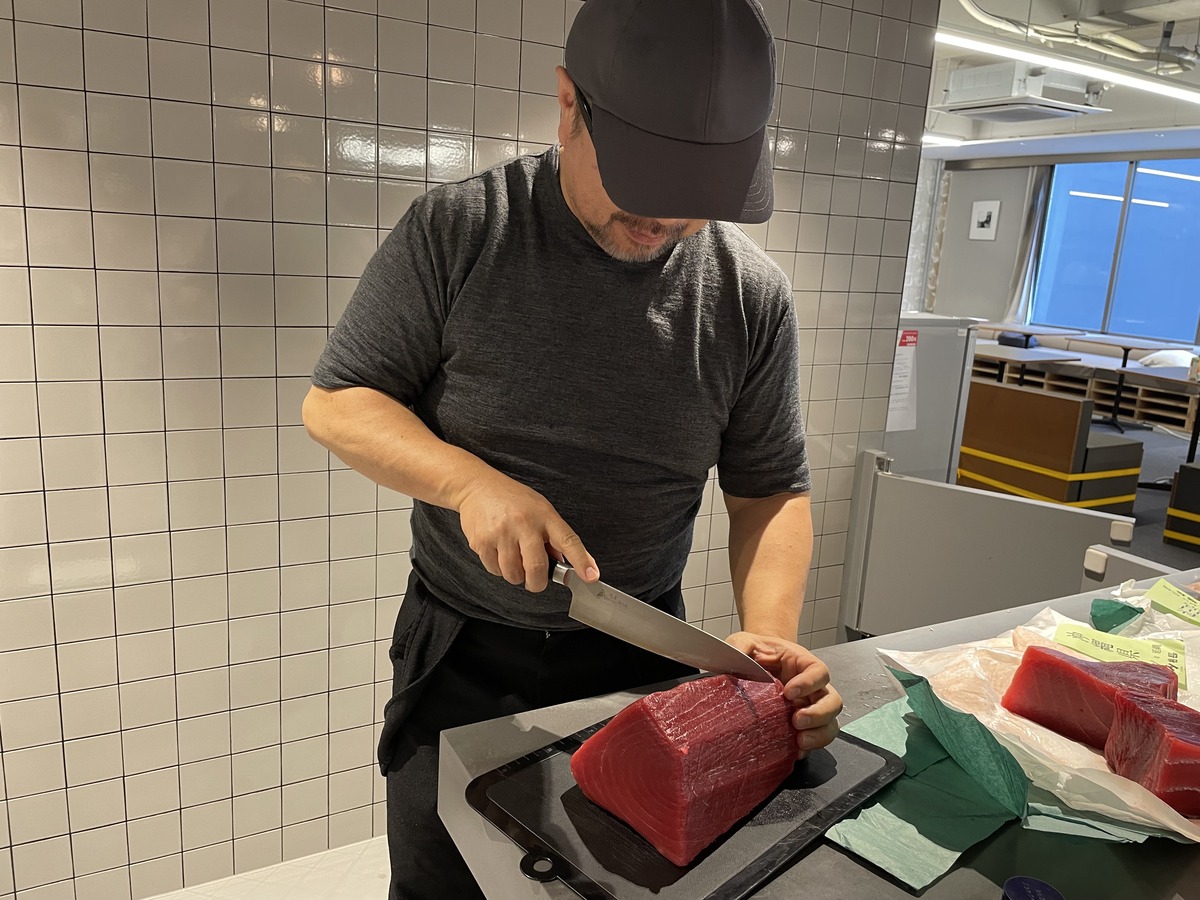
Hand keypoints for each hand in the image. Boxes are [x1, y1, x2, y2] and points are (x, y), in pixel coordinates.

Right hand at [456, 470, 598, 591]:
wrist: (477, 486)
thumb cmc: (512, 499)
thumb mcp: (539, 508)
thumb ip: (552, 536)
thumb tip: (563, 563)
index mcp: (544, 515)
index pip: (568, 541)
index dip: (582, 561)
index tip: (591, 576)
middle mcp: (524, 523)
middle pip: (536, 568)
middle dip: (537, 582)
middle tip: (535, 581)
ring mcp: (501, 533)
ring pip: (513, 574)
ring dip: (516, 575)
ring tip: (513, 558)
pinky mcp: (481, 541)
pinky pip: (495, 570)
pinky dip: (498, 568)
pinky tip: (498, 552)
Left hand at [726, 631, 841, 758]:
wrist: (755, 664)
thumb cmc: (755, 653)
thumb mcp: (745, 643)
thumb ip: (739, 647)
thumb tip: (731, 660)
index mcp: (802, 664)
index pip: (819, 672)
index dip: (809, 683)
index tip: (789, 692)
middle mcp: (812, 687)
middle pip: (832, 701)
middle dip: (819, 714)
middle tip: (797, 720)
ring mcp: (809, 707)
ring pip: (830, 723)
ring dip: (819, 734)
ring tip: (800, 741)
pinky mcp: (802, 725)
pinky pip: (816, 738)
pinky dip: (810, 747)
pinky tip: (797, 751)